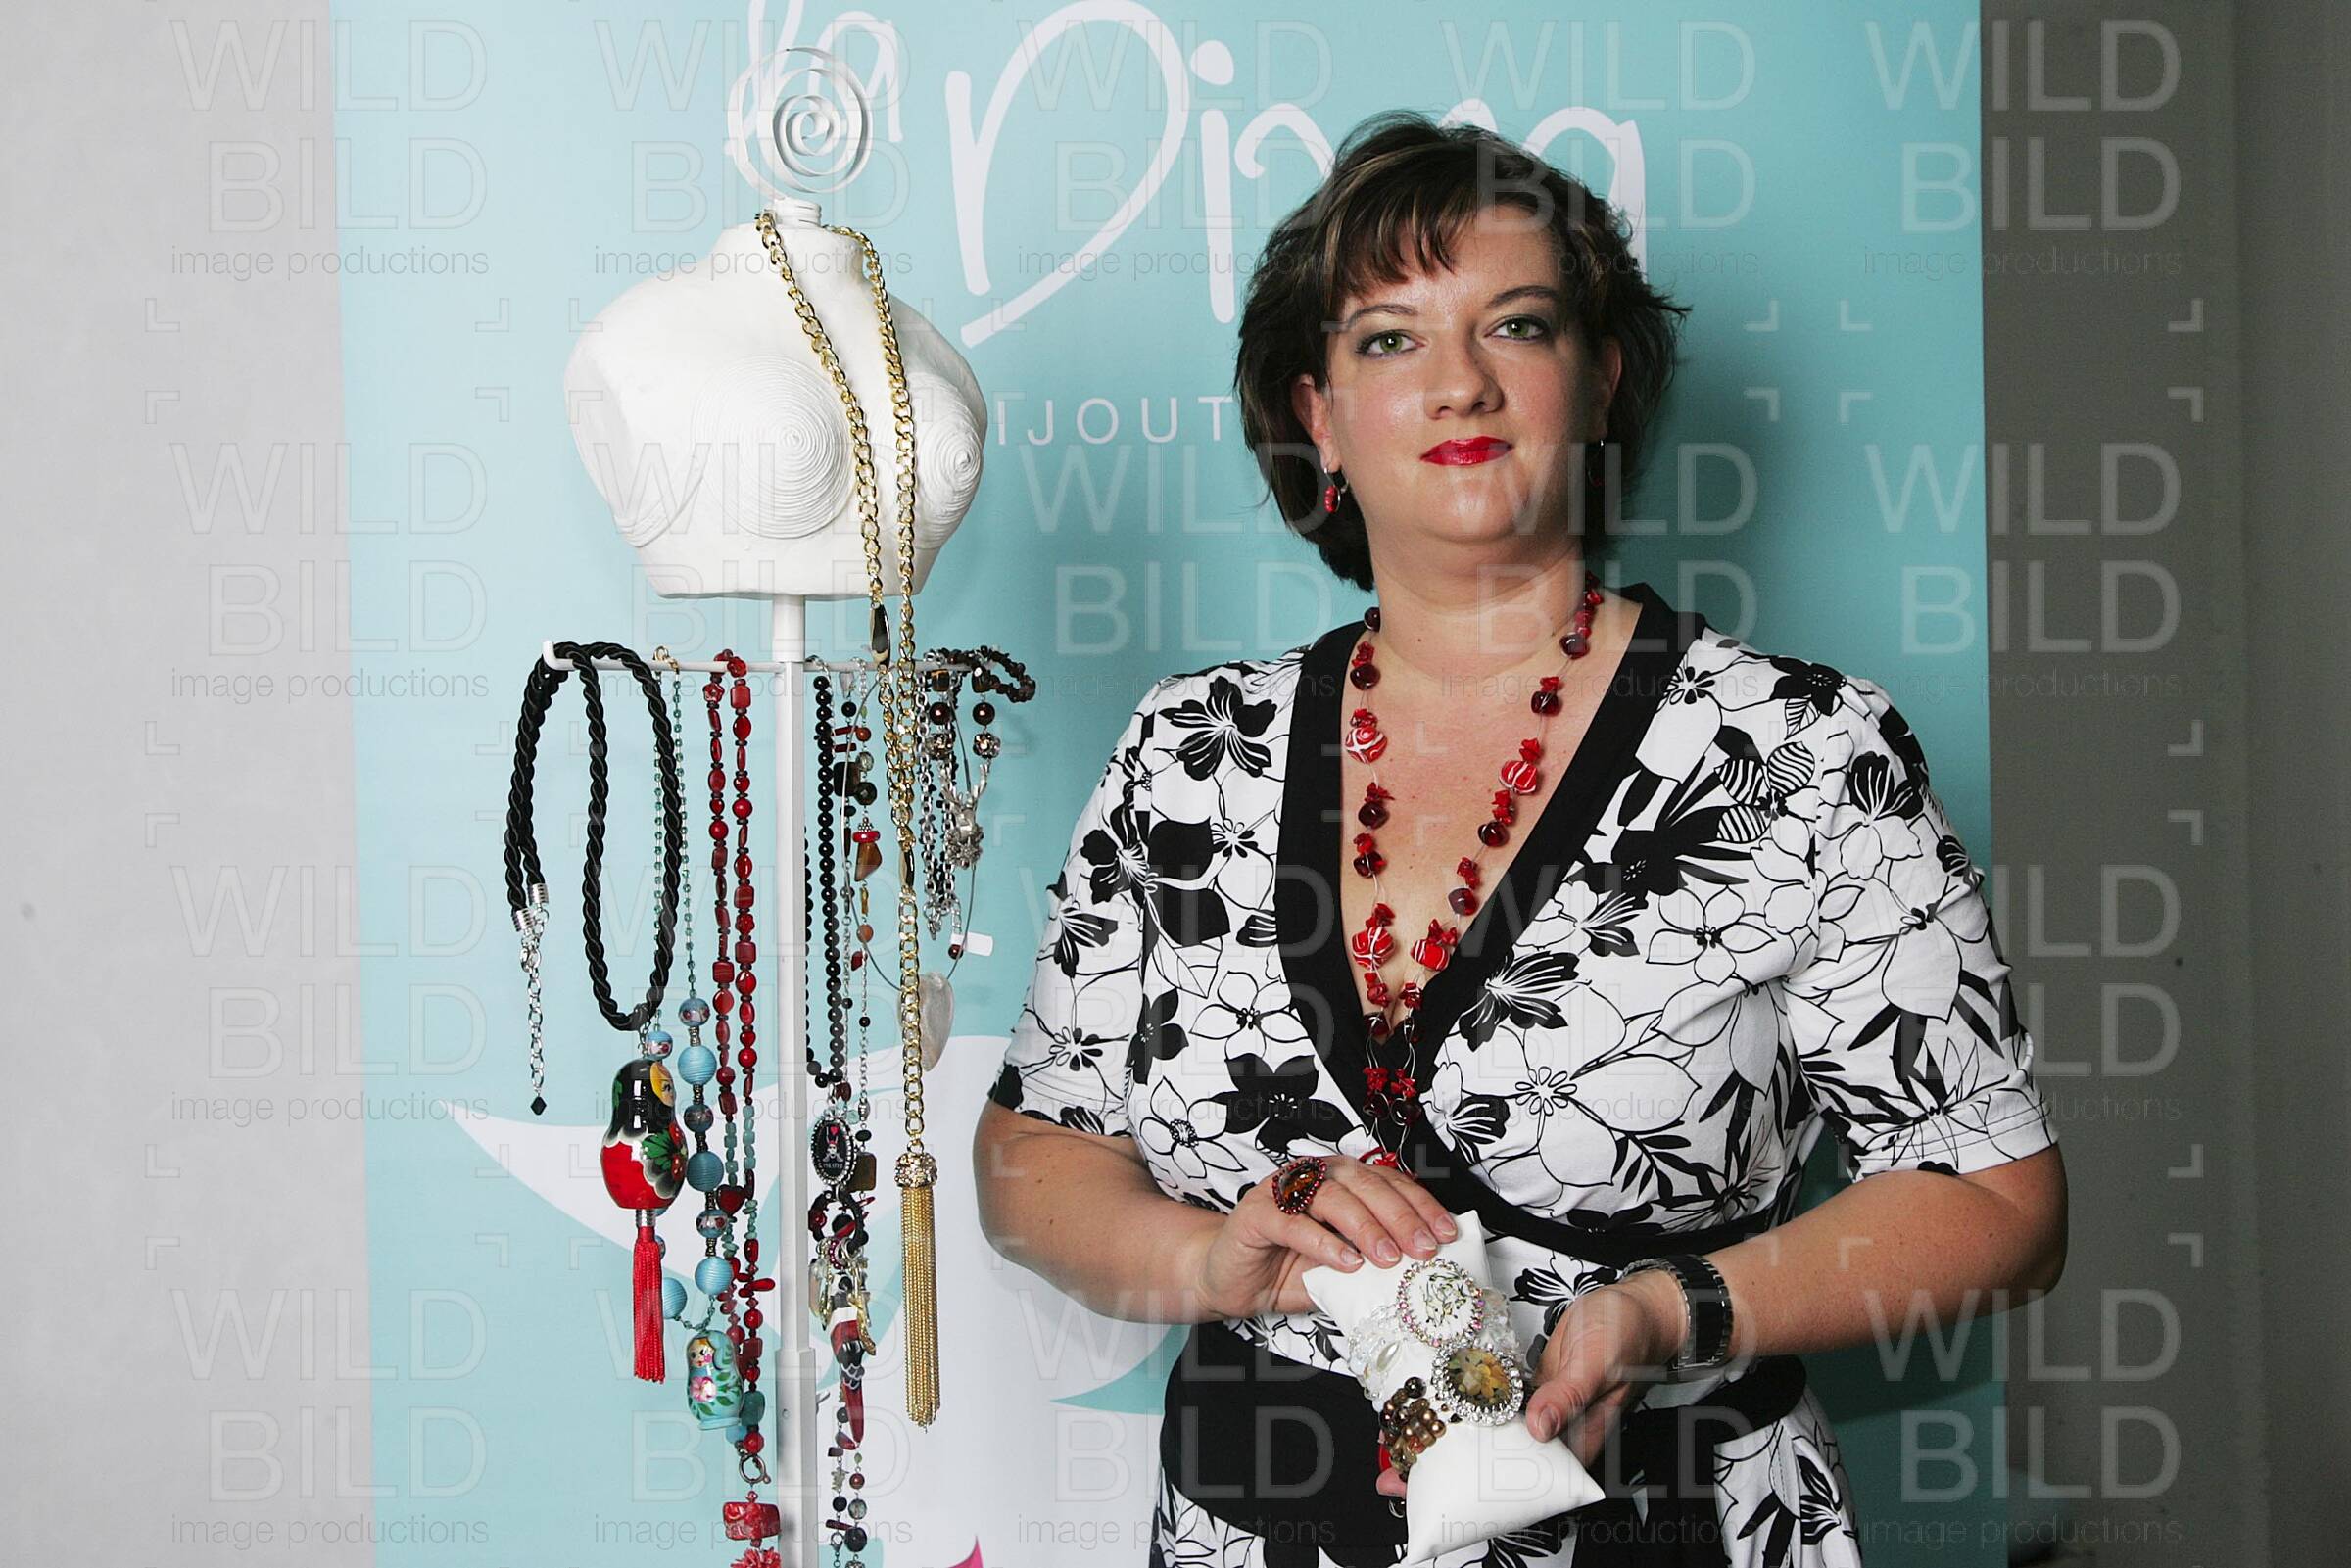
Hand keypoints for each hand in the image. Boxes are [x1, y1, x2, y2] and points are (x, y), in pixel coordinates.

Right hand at [1190, 1155, 1460, 1319]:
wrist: (1231, 1280)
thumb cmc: (1290, 1268)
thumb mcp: (1344, 1266)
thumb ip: (1375, 1261)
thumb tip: (1424, 1271)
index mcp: (1342, 1180)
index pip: (1390, 1183)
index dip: (1421, 1206)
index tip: (1447, 1234)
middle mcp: (1315, 1175)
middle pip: (1366, 1185)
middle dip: (1401, 1217)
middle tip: (1424, 1249)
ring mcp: (1283, 1190)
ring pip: (1332, 1197)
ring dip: (1366, 1227)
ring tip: (1389, 1258)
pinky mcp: (1255, 1212)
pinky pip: (1293, 1223)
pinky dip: (1323, 1242)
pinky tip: (1347, 1262)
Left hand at [1372, 1268, 1685, 1497]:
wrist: (1636, 1305)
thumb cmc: (1630, 1337)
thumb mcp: (1599, 1365)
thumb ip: (1569, 1396)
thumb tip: (1538, 1428)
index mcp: (1573, 1441)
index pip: (1520, 1481)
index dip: (1476, 1493)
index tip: (1435, 1494)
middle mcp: (1550, 1431)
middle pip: (1493, 1461)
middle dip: (1447, 1468)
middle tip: (1395, 1472)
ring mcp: (1536, 1405)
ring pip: (1487, 1430)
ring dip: (1449, 1434)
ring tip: (1399, 1439)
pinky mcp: (1528, 1382)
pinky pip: (1491, 1396)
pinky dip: (1463, 1399)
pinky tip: (1430, 1399)